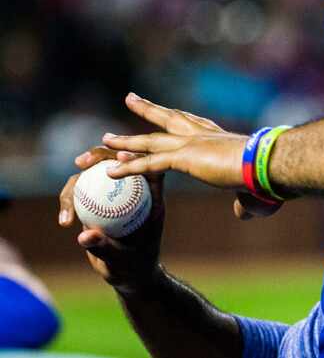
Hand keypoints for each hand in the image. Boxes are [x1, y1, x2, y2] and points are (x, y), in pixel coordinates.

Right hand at [58, 146, 165, 293]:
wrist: (131, 275)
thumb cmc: (134, 267)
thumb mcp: (122, 260)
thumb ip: (103, 247)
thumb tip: (84, 236)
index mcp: (152, 199)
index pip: (148, 168)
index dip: (135, 157)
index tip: (118, 156)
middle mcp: (134, 192)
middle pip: (118, 163)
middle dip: (99, 155)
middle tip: (80, 162)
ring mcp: (115, 196)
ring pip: (95, 176)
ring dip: (78, 181)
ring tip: (66, 202)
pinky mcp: (100, 203)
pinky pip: (83, 194)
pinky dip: (71, 202)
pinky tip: (64, 220)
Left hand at [100, 93, 281, 218]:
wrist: (268, 163)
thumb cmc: (267, 175)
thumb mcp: (251, 190)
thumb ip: (242, 200)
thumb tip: (242, 213)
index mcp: (219, 137)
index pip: (193, 123)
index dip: (178, 117)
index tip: (167, 110)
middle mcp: (203, 134)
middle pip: (168, 119)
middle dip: (148, 110)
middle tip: (131, 98)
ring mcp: (192, 143)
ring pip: (151, 142)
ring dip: (126, 142)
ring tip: (104, 140)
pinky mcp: (185, 157)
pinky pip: (150, 164)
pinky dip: (130, 167)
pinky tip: (110, 171)